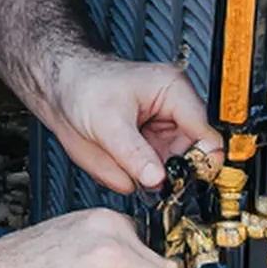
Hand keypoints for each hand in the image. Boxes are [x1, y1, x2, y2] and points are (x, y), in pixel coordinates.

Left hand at [44, 51, 222, 194]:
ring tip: (115, 155)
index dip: (200, 162)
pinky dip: (127, 177)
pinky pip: (144, 179)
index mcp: (175, 93)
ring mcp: (159, 136)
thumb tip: (157, 180)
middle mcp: (173, 115)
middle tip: (137, 171)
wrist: (59, 89)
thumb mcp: (108, 122)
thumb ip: (134, 154)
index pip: (207, 136)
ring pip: (164, 175)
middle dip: (163, 173)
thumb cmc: (84, 86)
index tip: (181, 181)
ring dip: (141, 176)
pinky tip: (111, 159)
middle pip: (189, 160)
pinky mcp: (145, 152)